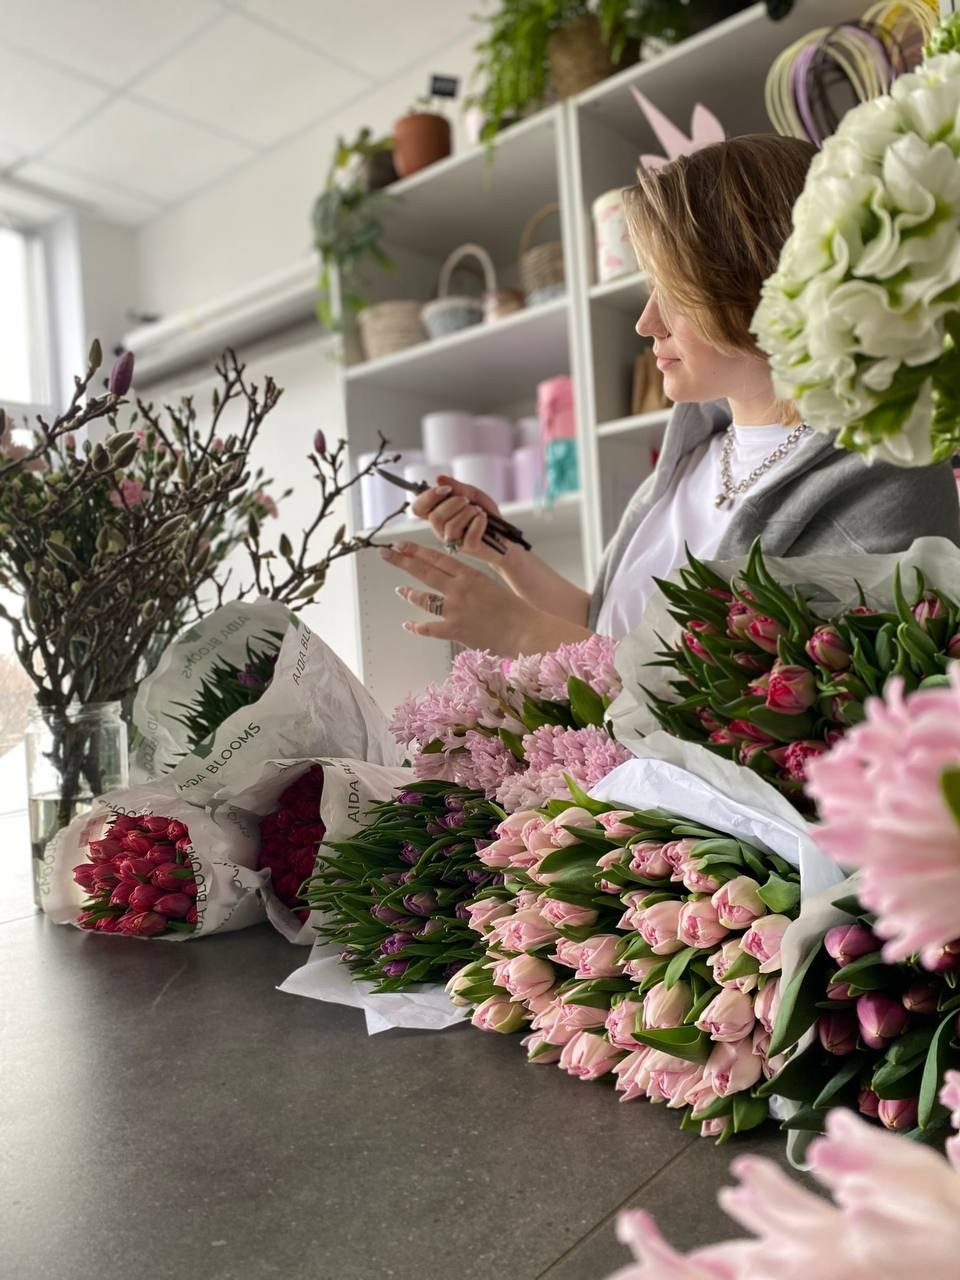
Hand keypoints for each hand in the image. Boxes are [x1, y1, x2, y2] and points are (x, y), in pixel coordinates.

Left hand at [381, 540, 546, 653]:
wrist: (525, 630)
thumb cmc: (513, 609)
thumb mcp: (490, 585)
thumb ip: (470, 580)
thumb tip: (453, 576)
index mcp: (470, 575)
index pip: (437, 557)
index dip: (415, 550)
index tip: (400, 543)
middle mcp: (459, 589)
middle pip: (424, 571)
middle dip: (402, 561)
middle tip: (385, 553)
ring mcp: (455, 610)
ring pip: (423, 598)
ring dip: (409, 594)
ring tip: (401, 590)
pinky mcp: (455, 630)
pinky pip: (428, 628)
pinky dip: (415, 626)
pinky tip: (407, 624)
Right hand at [409, 475, 507, 567]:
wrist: (505, 535)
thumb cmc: (486, 516)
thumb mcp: (473, 496)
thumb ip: (458, 487)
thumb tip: (439, 478)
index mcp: (439, 515)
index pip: (418, 508)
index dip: (427, 497)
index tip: (446, 490)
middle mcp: (441, 530)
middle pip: (435, 517)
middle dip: (453, 504)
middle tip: (467, 501)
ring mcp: (454, 541)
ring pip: (451, 526)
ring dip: (468, 512)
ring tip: (478, 512)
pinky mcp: (469, 548)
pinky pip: (469, 535)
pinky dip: (479, 522)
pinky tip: (484, 519)